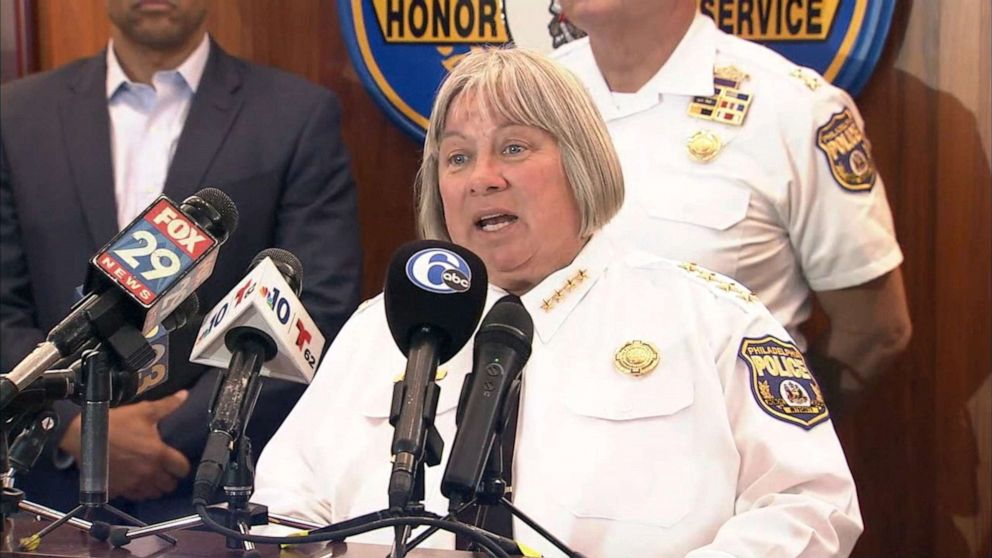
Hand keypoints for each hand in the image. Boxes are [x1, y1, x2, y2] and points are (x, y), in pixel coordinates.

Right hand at [59, 391, 191, 500]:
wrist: (83, 436)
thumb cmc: (116, 423)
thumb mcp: (144, 411)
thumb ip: (168, 405)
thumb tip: (184, 395)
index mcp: (159, 454)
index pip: (182, 469)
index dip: (182, 466)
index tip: (177, 462)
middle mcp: (148, 472)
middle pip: (169, 485)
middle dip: (170, 478)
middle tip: (165, 470)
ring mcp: (133, 483)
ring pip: (153, 494)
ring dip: (155, 487)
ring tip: (152, 478)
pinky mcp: (118, 490)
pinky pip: (134, 497)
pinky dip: (138, 492)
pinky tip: (136, 483)